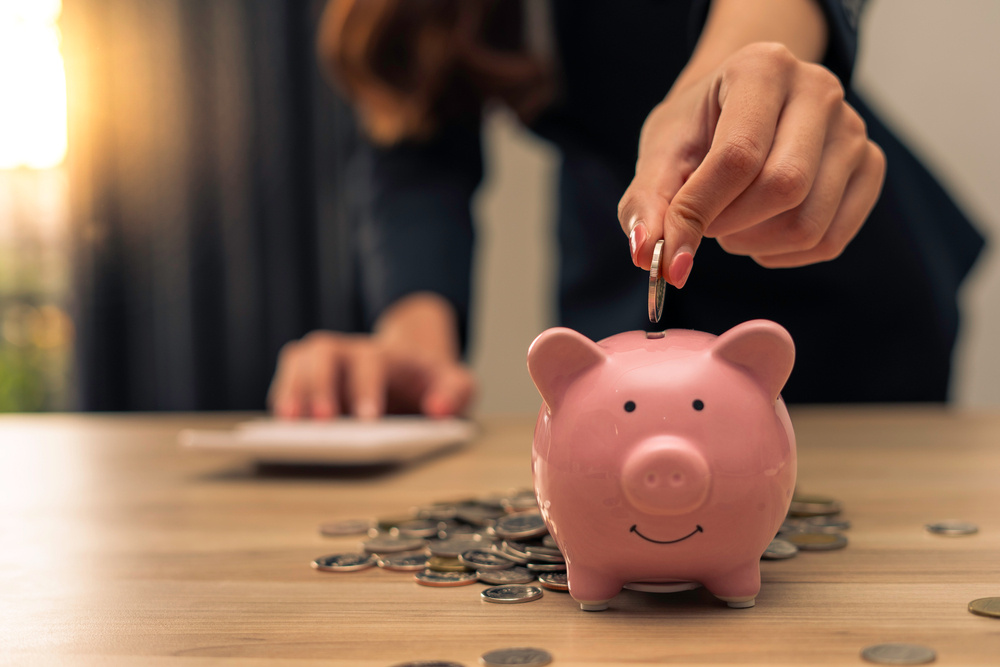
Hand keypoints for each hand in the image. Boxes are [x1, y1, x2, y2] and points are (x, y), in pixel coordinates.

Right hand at [267, 294, 474, 418]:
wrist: (412, 371)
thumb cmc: (431, 382)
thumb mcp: (458, 384)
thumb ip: (456, 392)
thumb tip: (439, 411)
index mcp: (387, 353)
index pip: (372, 362)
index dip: (366, 388)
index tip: (368, 420)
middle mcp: (350, 352)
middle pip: (324, 351)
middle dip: (319, 384)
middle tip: (321, 422)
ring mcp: (325, 365)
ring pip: (299, 360)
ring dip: (291, 390)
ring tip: (288, 426)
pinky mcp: (308, 382)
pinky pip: (287, 381)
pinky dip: (281, 400)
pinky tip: (282, 431)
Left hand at [619, 42, 885, 285]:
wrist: (737, 109)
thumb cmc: (697, 128)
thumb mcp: (661, 153)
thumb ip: (646, 202)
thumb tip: (647, 255)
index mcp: (763, 69)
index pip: (738, 156)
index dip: (699, 212)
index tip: (671, 248)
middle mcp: (819, 90)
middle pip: (784, 188)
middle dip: (730, 225)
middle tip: (705, 225)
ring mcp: (853, 129)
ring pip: (809, 222)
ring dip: (755, 244)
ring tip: (730, 225)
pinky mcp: (870, 166)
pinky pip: (831, 239)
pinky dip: (785, 255)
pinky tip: (761, 234)